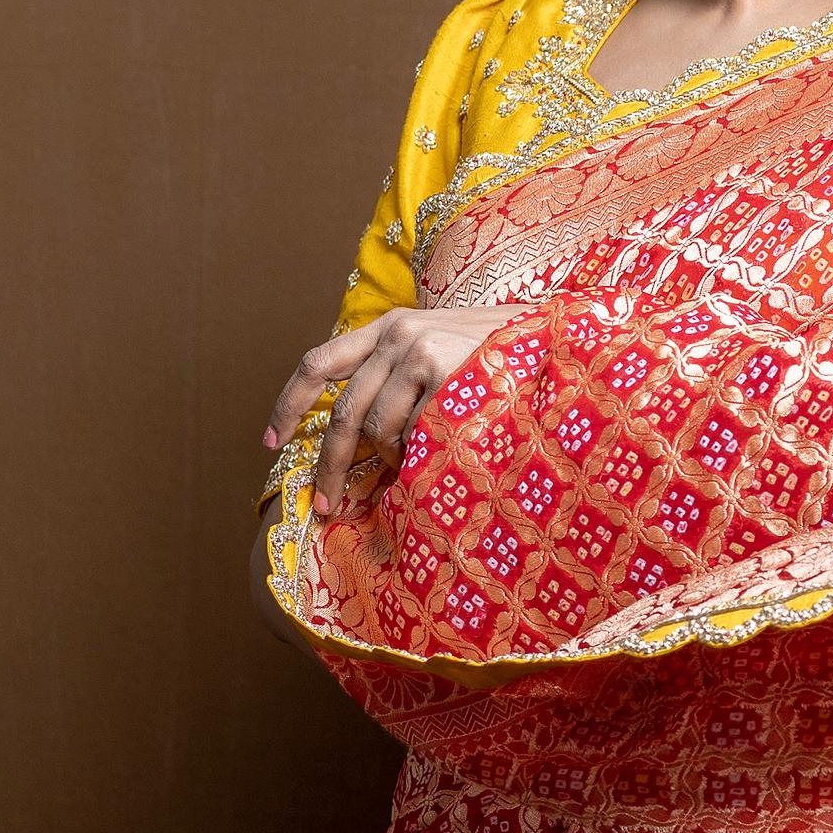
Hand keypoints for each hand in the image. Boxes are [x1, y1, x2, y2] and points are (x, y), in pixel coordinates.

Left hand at [265, 307, 500, 515]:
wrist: (558, 340)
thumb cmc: (505, 363)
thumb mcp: (444, 358)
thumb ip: (401, 383)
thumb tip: (363, 440)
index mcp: (389, 328)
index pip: (319, 362)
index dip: (289, 404)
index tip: (273, 441)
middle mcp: (397, 333)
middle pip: (344, 410)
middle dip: (331, 464)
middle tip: (325, 503)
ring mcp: (417, 348)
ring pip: (379, 429)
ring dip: (399, 457)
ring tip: (432, 453)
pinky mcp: (439, 368)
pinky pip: (415, 432)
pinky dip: (429, 450)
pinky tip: (457, 439)